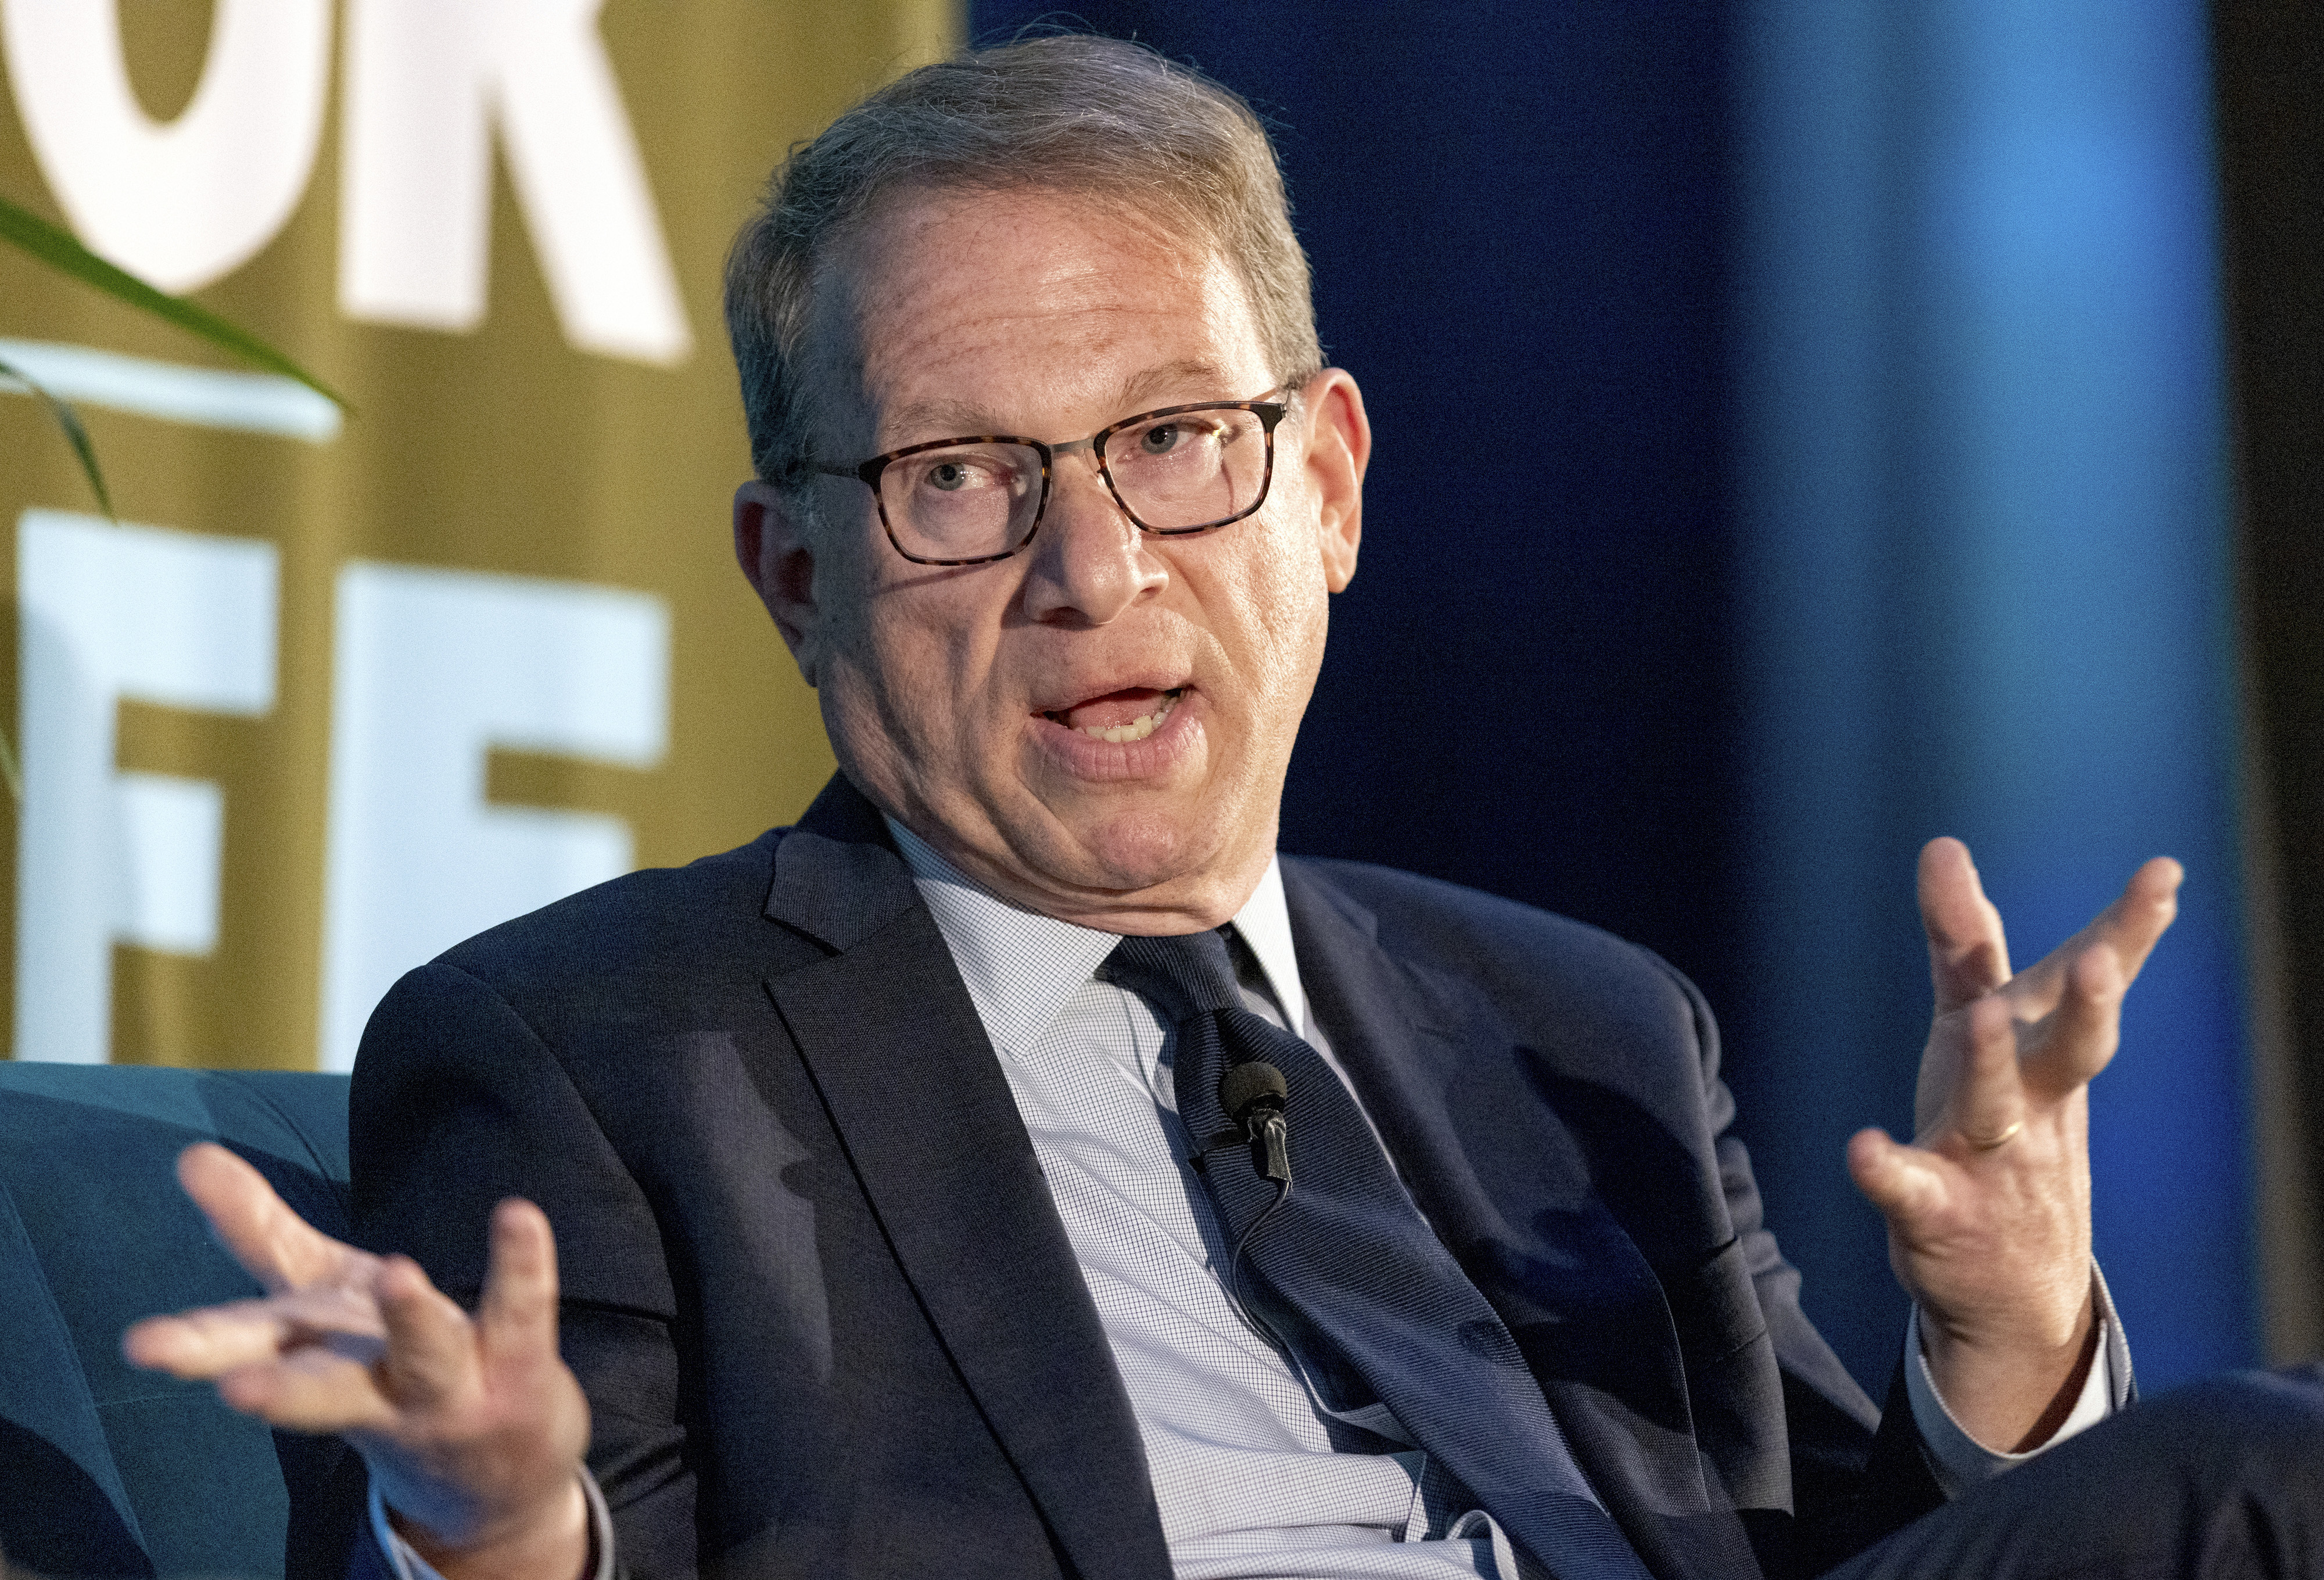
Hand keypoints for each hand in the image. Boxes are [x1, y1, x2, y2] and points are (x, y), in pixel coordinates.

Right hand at [123, 1144, 591, 1579]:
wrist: (495, 1475)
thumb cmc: (388, 1372)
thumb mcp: (320, 1301)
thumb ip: (258, 1232)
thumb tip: (189, 1156)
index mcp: (314, 1360)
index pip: (249, 1345)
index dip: (196, 1343)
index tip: (142, 1345)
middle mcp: (373, 1384)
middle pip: (316, 1388)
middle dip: (274, 1388)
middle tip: (232, 1387)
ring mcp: (448, 1386)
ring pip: (424, 1355)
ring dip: (408, 1318)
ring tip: (395, 1272)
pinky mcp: (518, 1370)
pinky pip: (521, 1312)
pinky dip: (520, 1266)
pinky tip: (518, 1216)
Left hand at [1847, 838, 2179, 1451]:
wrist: (2014, 1290)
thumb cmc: (2001, 1125)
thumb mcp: (1981, 1024)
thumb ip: (1965, 940)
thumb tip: (1944, 844)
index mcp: (2041, 1048)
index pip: (2086, 977)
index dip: (2128, 927)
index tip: (2166, 873)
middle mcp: (2030, 1100)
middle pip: (2072, 1048)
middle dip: (2087, 1005)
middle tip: (2099, 961)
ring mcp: (1987, 1158)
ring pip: (1994, 1106)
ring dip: (1990, 1063)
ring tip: (1981, 1017)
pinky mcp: (1935, 1211)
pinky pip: (1910, 1189)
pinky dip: (1886, 1169)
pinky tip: (1862, 1148)